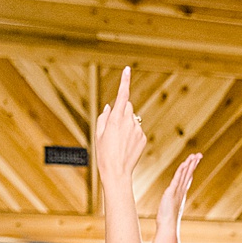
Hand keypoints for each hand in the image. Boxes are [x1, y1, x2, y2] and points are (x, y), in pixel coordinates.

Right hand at [93, 66, 145, 183]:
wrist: (117, 173)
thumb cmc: (104, 154)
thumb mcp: (98, 134)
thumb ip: (103, 117)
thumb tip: (109, 106)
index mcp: (115, 119)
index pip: (122, 95)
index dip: (124, 81)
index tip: (127, 70)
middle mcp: (128, 121)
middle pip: (127, 106)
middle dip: (121, 111)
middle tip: (113, 127)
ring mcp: (137, 129)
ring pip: (132, 119)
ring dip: (127, 124)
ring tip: (119, 141)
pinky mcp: (143, 137)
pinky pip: (137, 129)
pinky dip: (132, 134)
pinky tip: (126, 146)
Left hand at [156, 153, 200, 233]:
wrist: (167, 226)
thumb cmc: (167, 220)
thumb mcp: (170, 209)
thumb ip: (171, 204)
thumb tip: (172, 204)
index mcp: (181, 193)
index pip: (187, 178)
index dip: (191, 169)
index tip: (195, 161)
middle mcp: (181, 191)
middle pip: (189, 174)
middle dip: (194, 164)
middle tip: (199, 154)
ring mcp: (177, 191)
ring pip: (185, 175)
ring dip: (189, 164)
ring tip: (194, 155)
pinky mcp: (171, 192)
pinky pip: (177, 179)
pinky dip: (181, 170)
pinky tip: (184, 163)